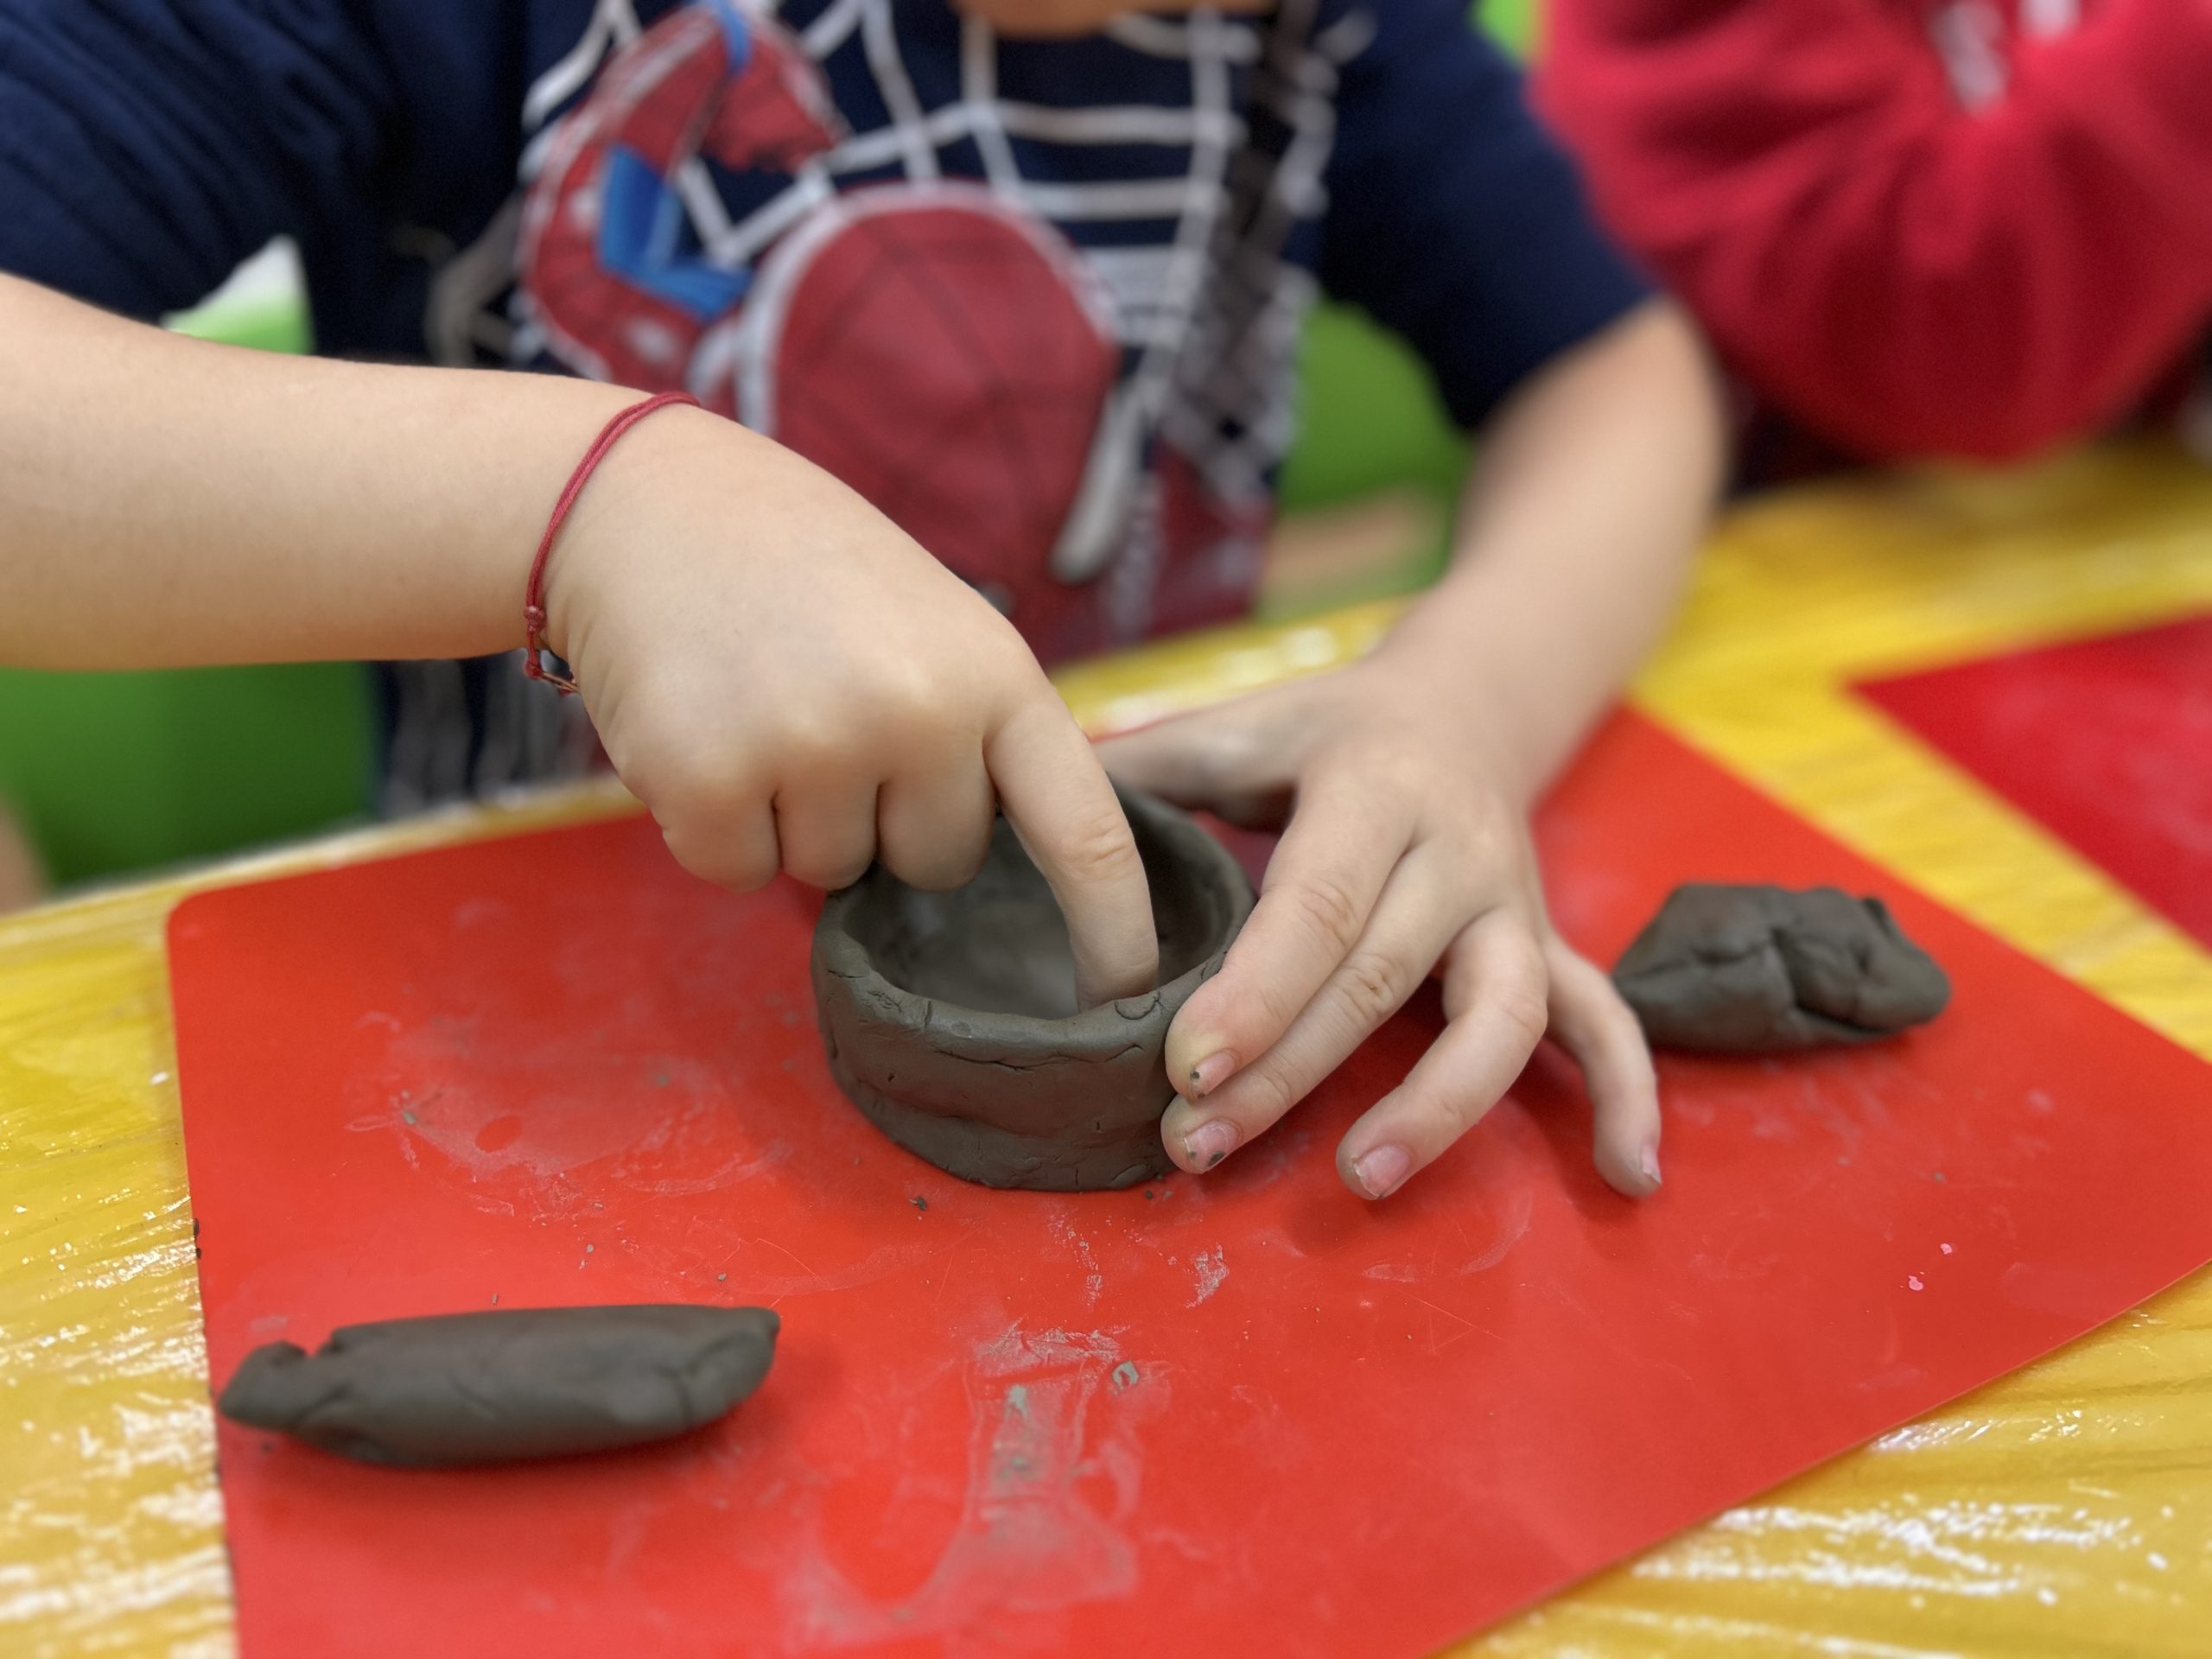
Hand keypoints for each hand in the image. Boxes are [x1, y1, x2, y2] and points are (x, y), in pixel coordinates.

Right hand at [547, 407, 1157, 1005]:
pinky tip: (707, 730)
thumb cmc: (806, 571)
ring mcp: (815, 746)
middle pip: (938, 864)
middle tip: (832, 714)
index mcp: (996, 674)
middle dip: (887, 818)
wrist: (646, 501)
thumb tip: (1026, 870)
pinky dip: (714, 826)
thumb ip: (985, 733)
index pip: (1085, 833)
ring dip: (794, 819)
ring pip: (832, 875)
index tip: (1126, 997)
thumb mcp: (937, 625)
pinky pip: (738, 873)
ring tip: (763, 707)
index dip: (1112, 929)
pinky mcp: (710, 779)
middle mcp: (919, 712)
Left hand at [1097, 652, 1660, 1198]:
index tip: (1186, 1067)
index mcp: (1375, 789)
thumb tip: (1024, 800)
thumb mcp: (1243, 724)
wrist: (1468, 700)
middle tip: (1197, 1144)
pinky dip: (1625, 1094)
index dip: (1256, 993)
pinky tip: (1623, 1174)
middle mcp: (1458, 851)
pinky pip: (1604, 1023)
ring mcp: (1515, 908)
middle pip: (1381, 977)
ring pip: (1500, 1015)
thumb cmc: (1327, 731)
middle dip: (1291, 1070)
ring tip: (1361, 1178)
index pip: (1318, 904)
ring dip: (1438, 1105)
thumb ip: (1145, 765)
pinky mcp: (1549, 948)